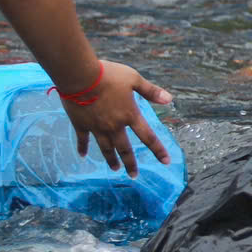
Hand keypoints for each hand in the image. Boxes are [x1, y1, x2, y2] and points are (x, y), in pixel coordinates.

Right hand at [58, 62, 175, 175]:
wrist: (81, 76)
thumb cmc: (109, 75)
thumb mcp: (134, 79)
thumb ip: (151, 91)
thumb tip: (170, 99)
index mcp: (129, 115)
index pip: (148, 136)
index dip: (158, 150)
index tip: (166, 162)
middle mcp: (114, 126)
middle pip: (125, 149)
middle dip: (130, 164)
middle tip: (133, 175)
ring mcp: (97, 127)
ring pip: (106, 149)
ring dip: (111, 160)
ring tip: (115, 169)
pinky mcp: (81, 125)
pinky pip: (83, 140)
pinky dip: (83, 148)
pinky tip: (83, 156)